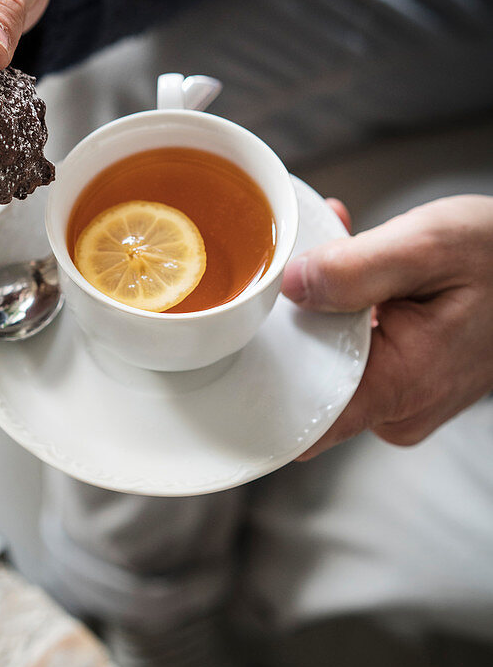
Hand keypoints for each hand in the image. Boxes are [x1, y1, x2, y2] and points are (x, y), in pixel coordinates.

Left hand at [282, 195, 492, 457]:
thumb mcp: (428, 246)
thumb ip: (355, 269)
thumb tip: (290, 285)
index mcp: (400, 385)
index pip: (306, 420)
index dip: (264, 384)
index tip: (238, 347)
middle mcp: (398, 406)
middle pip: (310, 377)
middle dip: (297, 317)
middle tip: (299, 261)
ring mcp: (402, 397)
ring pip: (332, 357)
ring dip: (325, 305)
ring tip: (335, 249)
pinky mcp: (406, 379)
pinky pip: (357, 350)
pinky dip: (349, 308)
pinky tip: (354, 264)